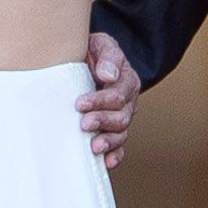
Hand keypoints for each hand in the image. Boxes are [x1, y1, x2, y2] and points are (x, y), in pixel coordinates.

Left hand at [76, 34, 139, 167]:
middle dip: (103, 121)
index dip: (100, 101)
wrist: (86, 60)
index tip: (80, 103)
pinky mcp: (112, 130)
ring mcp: (121, 118)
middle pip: (121, 117)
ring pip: (121, 133)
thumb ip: (107, 57)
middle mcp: (127, 102)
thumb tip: (108, 75)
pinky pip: (119, 146)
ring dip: (109, 141)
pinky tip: (106, 162)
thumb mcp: (101, 45)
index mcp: (126, 80)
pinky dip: (115, 155)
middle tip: (84, 124)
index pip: (118, 95)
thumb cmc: (93, 52)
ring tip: (94, 147)